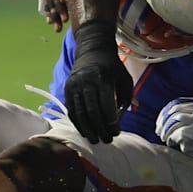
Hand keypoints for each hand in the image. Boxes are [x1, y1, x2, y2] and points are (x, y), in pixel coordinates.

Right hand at [64, 22, 132, 143]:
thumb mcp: (125, 79)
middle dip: (100, 129)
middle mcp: (86, 83)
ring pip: (79, 113)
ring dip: (87, 129)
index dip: (111, 121)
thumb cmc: (113, 68)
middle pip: (92, 111)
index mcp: (103, 79)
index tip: (117, 132)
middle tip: (107, 140)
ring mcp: (74, 86)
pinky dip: (77, 122)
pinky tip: (84, 131)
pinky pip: (71, 109)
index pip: (106, 105)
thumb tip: (119, 120)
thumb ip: (125, 99)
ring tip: (95, 140)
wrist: (93, 51)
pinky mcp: (67, 89)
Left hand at [155, 97, 192, 161]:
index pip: (178, 103)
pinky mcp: (190, 134)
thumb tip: (167, 115)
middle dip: (163, 122)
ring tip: (166, 138)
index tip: (161, 120)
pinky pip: (174, 135)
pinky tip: (174, 145)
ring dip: (166, 132)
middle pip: (173, 112)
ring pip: (172, 124)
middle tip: (159, 131)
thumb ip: (191, 115)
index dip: (165, 112)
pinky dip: (171, 140)